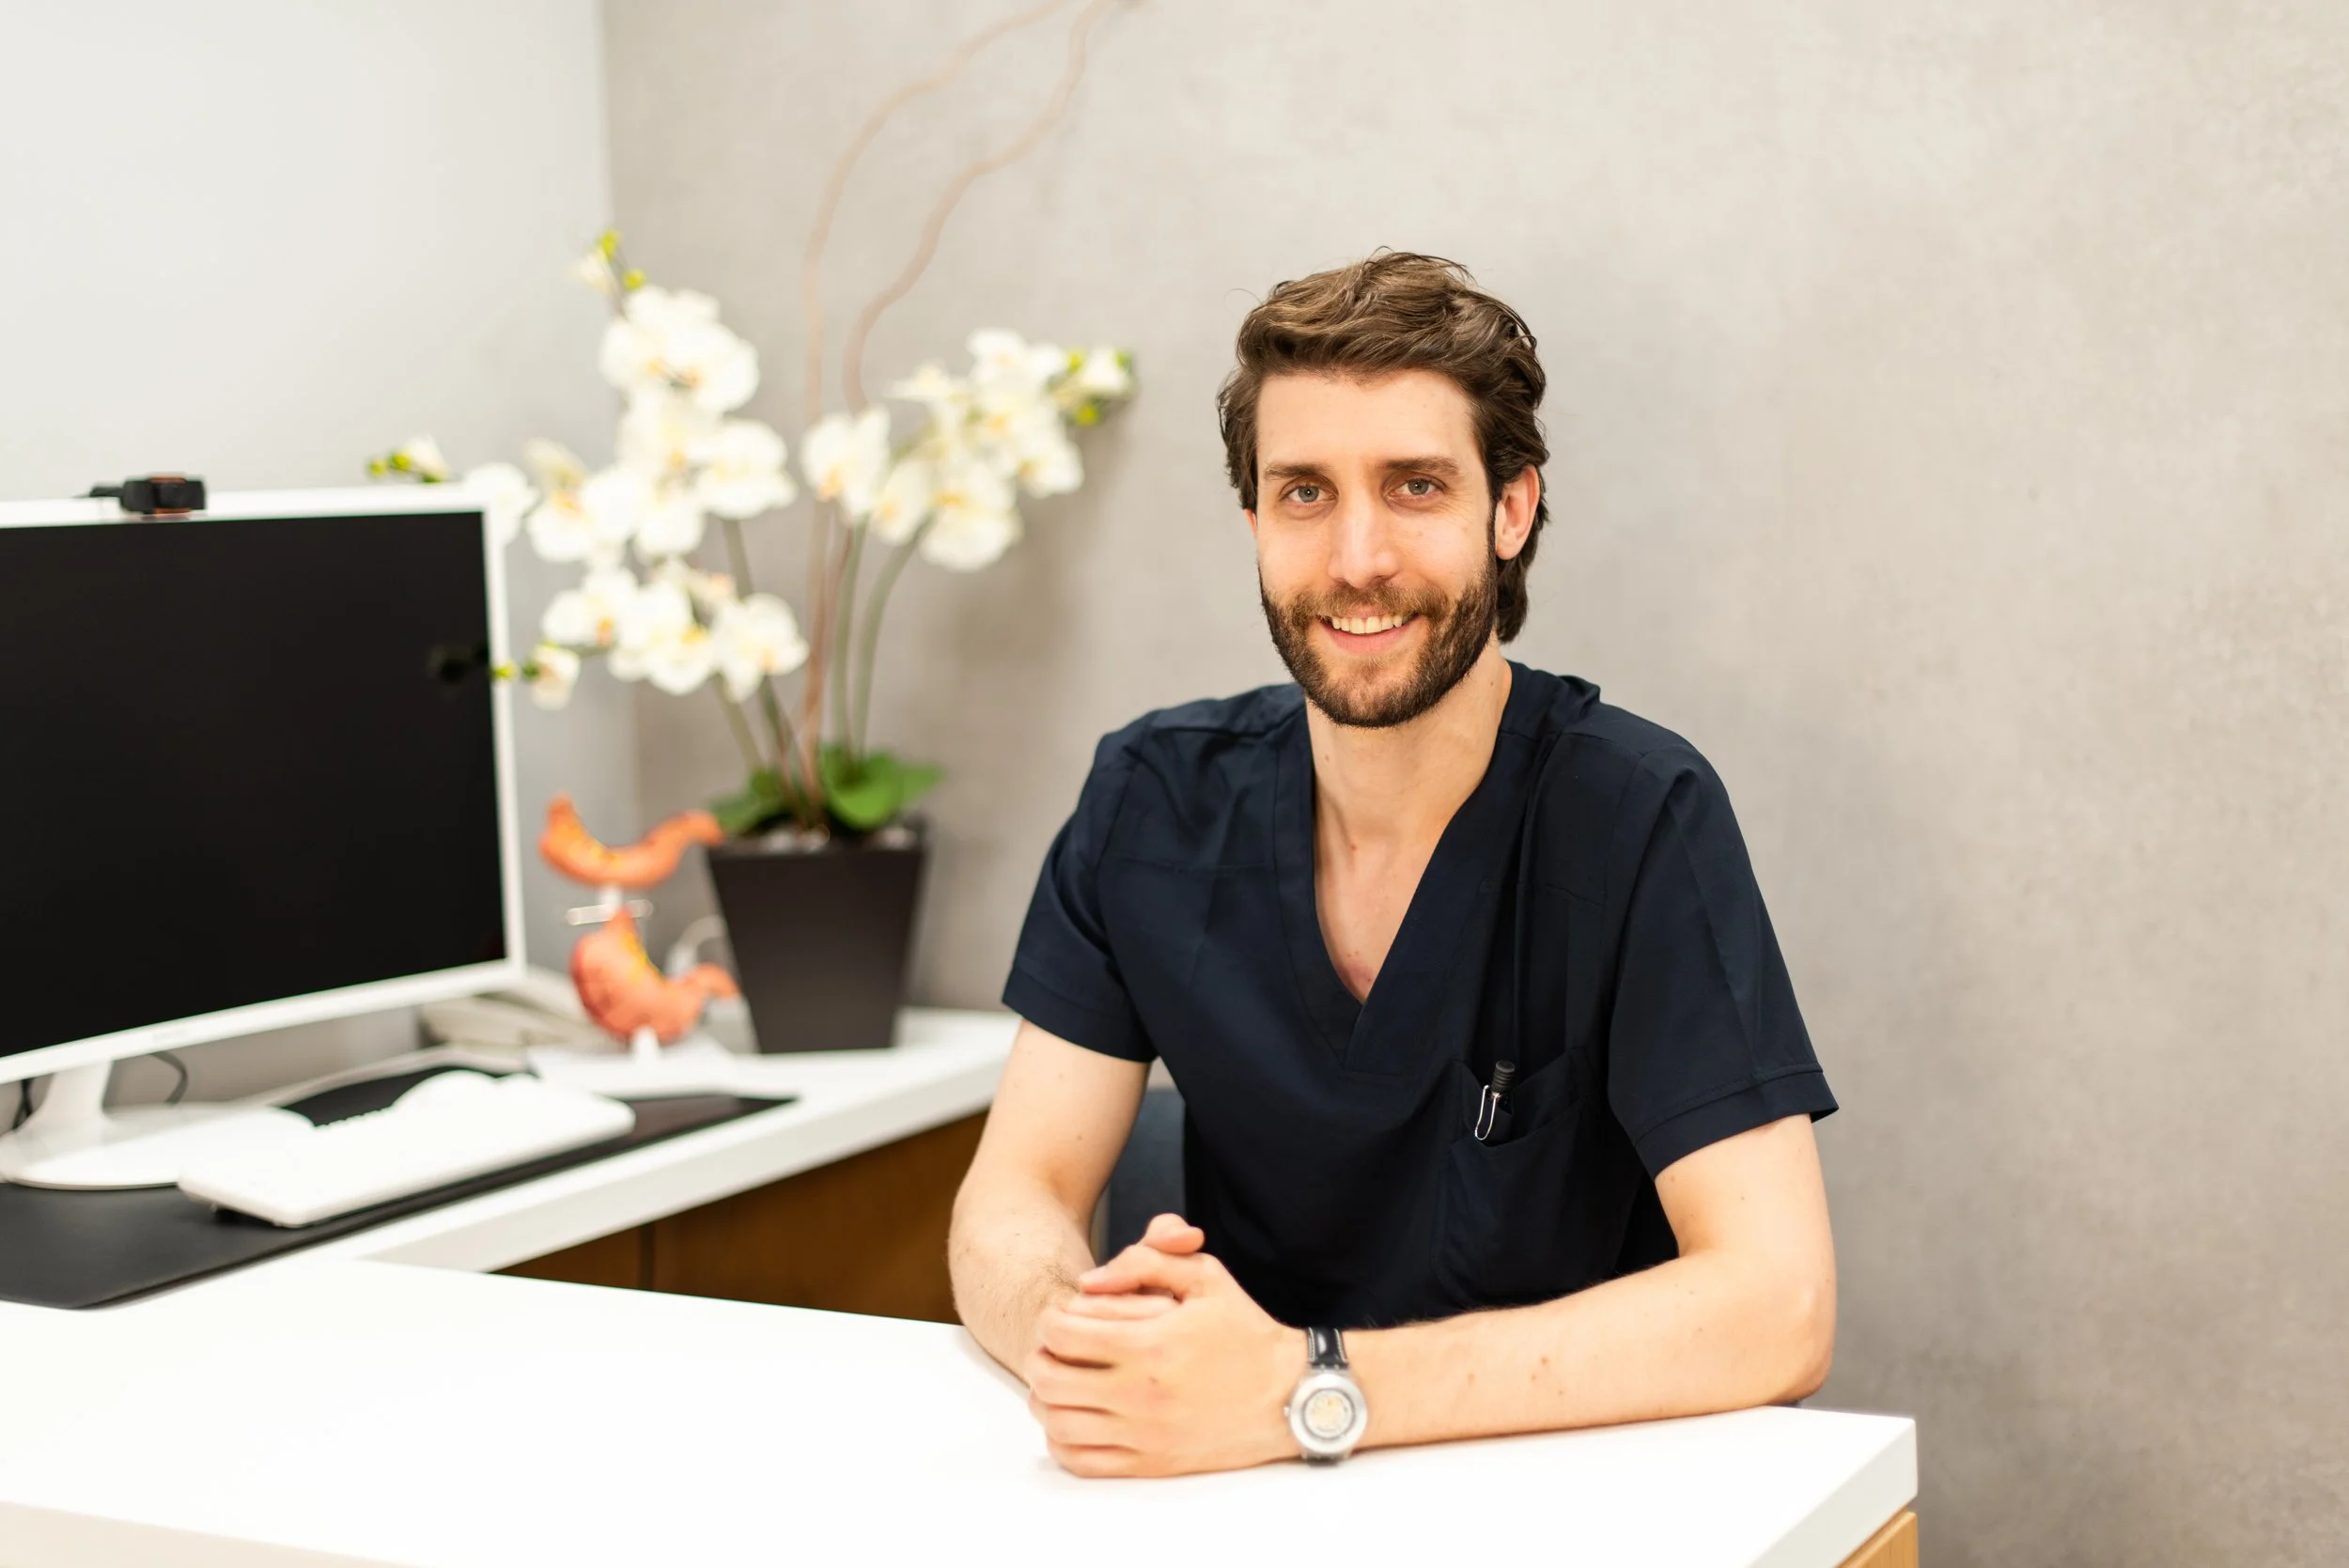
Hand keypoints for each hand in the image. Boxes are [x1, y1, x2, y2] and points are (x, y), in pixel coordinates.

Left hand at [1023, 1213, 1302, 1476]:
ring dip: (1045, 1401)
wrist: (1290, 1393)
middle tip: (1050, 1351)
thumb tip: (1090, 1281)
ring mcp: (1144, 1433)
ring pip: (1059, 1424)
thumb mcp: (1206, 1275)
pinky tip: (1073, 1421)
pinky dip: (1062, 1442)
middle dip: (1039, 1359)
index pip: (1061, 1333)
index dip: (1049, 1320)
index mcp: (1149, 1343)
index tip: (1061, 1318)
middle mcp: (1139, 1392)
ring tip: (1058, 1384)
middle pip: (1050, 1380)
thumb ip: (1145, 1262)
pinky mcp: (1152, 1463)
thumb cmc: (1246, 1331)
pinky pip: (1082, 1461)